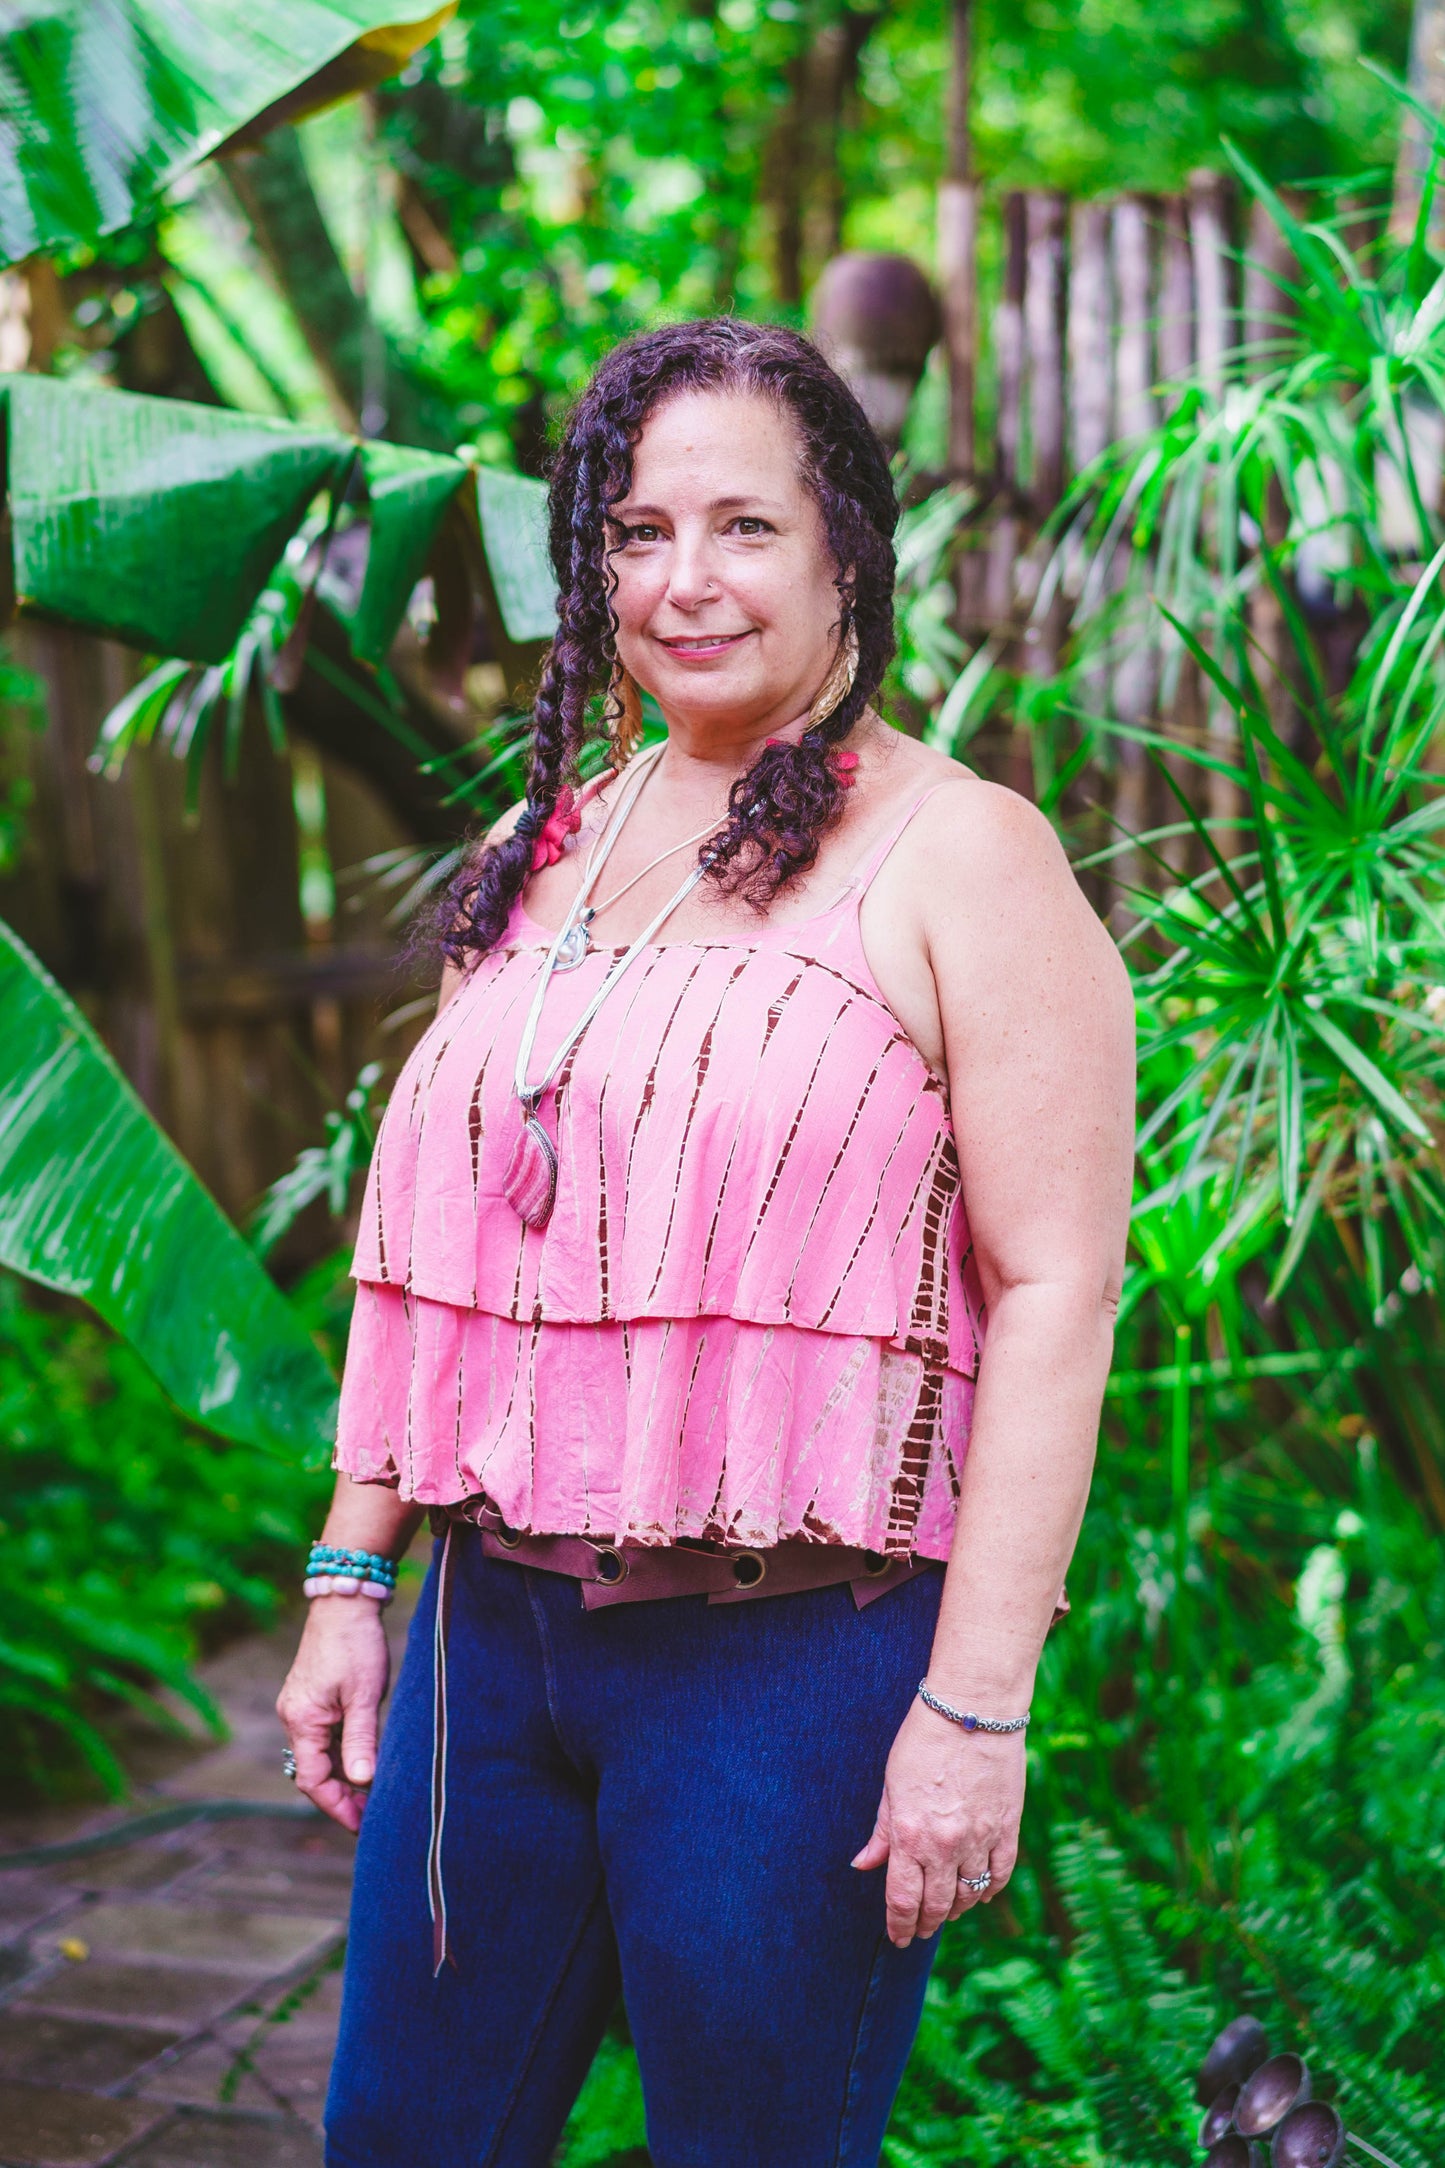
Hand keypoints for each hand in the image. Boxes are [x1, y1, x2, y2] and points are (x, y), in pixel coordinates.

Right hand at [276, 1598, 390, 1833]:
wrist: (345, 1600)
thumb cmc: (355, 1644)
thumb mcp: (365, 1695)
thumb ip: (362, 1739)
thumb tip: (363, 1782)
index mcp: (301, 1720)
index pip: (312, 1780)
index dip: (336, 1805)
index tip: (361, 1823)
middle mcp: (293, 1717)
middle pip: (312, 1771)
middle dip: (339, 1796)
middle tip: (370, 1814)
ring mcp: (299, 1707)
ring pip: (317, 1755)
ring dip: (340, 1775)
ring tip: (369, 1794)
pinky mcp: (310, 1697)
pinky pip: (321, 1737)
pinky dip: (339, 1754)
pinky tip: (361, 1761)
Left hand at [852, 1695, 1025, 1945]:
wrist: (972, 1710)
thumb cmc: (923, 1740)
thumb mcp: (891, 1784)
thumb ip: (881, 1831)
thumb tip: (863, 1865)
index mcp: (910, 1835)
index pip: (903, 1900)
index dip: (898, 1926)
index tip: (897, 1937)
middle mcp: (945, 1845)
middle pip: (936, 1906)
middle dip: (924, 1923)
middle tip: (918, 1929)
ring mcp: (980, 1839)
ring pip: (969, 1895)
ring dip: (956, 1909)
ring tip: (946, 1911)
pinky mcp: (1007, 1828)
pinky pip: (999, 1874)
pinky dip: (989, 1889)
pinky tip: (980, 1893)